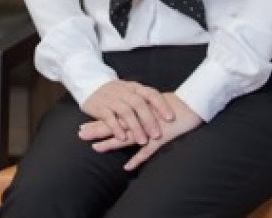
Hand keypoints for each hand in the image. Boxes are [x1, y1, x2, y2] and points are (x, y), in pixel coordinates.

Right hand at [79, 80, 175, 146]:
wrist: (90, 84)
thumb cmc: (116, 93)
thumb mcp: (130, 91)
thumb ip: (144, 99)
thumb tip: (166, 111)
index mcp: (134, 87)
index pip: (150, 93)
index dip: (161, 105)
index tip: (171, 118)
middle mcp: (124, 91)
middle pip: (139, 104)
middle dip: (149, 120)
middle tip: (156, 135)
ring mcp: (111, 98)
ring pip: (125, 112)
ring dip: (135, 127)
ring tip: (142, 141)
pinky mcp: (99, 106)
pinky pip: (109, 117)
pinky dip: (116, 128)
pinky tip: (123, 138)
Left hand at [79, 92, 202, 170]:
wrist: (191, 105)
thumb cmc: (172, 104)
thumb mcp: (151, 105)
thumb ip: (138, 110)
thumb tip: (125, 112)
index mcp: (136, 110)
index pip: (113, 116)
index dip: (98, 121)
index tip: (82, 126)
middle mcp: (140, 119)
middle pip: (115, 125)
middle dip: (97, 130)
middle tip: (81, 134)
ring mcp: (149, 129)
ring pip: (127, 137)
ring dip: (111, 143)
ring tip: (96, 148)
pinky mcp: (160, 138)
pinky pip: (147, 151)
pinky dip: (137, 159)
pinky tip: (127, 167)